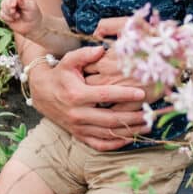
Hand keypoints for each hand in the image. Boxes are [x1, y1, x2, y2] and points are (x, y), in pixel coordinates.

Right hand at [0, 0, 41, 36]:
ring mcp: (9, 5)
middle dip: (8, 5)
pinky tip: (13, 20)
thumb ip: (24, 2)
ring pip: (3, 5)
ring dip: (8, 12)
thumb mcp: (31, 7)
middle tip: (13, 12)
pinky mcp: (5, 13)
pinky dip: (6, 18)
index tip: (13, 5)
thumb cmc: (33, 14)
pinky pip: (1, 13)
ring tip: (17, 16)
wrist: (31, 26)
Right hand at [27, 44, 148, 150]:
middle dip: (132, 117)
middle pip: (110, 119)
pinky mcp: (79, 135)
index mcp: (77, 94)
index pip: (105, 95)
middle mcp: (77, 114)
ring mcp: (78, 127)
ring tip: (147, 126)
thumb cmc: (60, 74)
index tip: (142, 93)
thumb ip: (85, 54)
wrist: (42, 93)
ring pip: (107, 134)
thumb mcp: (69, 61)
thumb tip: (102, 49)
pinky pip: (99, 144)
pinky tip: (130, 138)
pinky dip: (115, 144)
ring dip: (129, 132)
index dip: (124, 94)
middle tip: (150, 114)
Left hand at [84, 16, 169, 103]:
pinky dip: (112, 111)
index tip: (87, 66)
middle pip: (89, 86)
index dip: (85, 66)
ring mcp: (120, 93)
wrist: (176, 54)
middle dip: (87, 84)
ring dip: (96, 99)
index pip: (85, 67)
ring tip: (97, 97)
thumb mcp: (128, 24)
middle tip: (89, 83)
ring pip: (99, 101)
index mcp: (105, 60)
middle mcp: (109, 78)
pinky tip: (113, 108)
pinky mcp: (133, 104)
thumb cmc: (152, 37)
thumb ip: (107, 25)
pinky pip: (116, 113)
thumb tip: (95, 32)